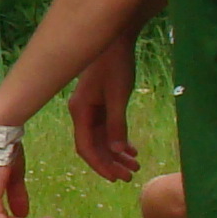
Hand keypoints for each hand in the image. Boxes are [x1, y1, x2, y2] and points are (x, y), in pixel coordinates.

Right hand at [69, 41, 139, 181]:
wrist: (116, 39)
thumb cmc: (115, 64)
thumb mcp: (117, 95)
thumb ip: (116, 124)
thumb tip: (116, 151)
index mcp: (80, 111)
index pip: (86, 147)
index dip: (100, 165)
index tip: (116, 178)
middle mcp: (82, 112)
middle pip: (94, 146)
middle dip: (111, 163)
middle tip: (130, 176)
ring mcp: (91, 109)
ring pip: (103, 139)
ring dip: (117, 153)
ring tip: (135, 165)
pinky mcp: (100, 103)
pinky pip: (108, 129)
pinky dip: (119, 140)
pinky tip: (132, 149)